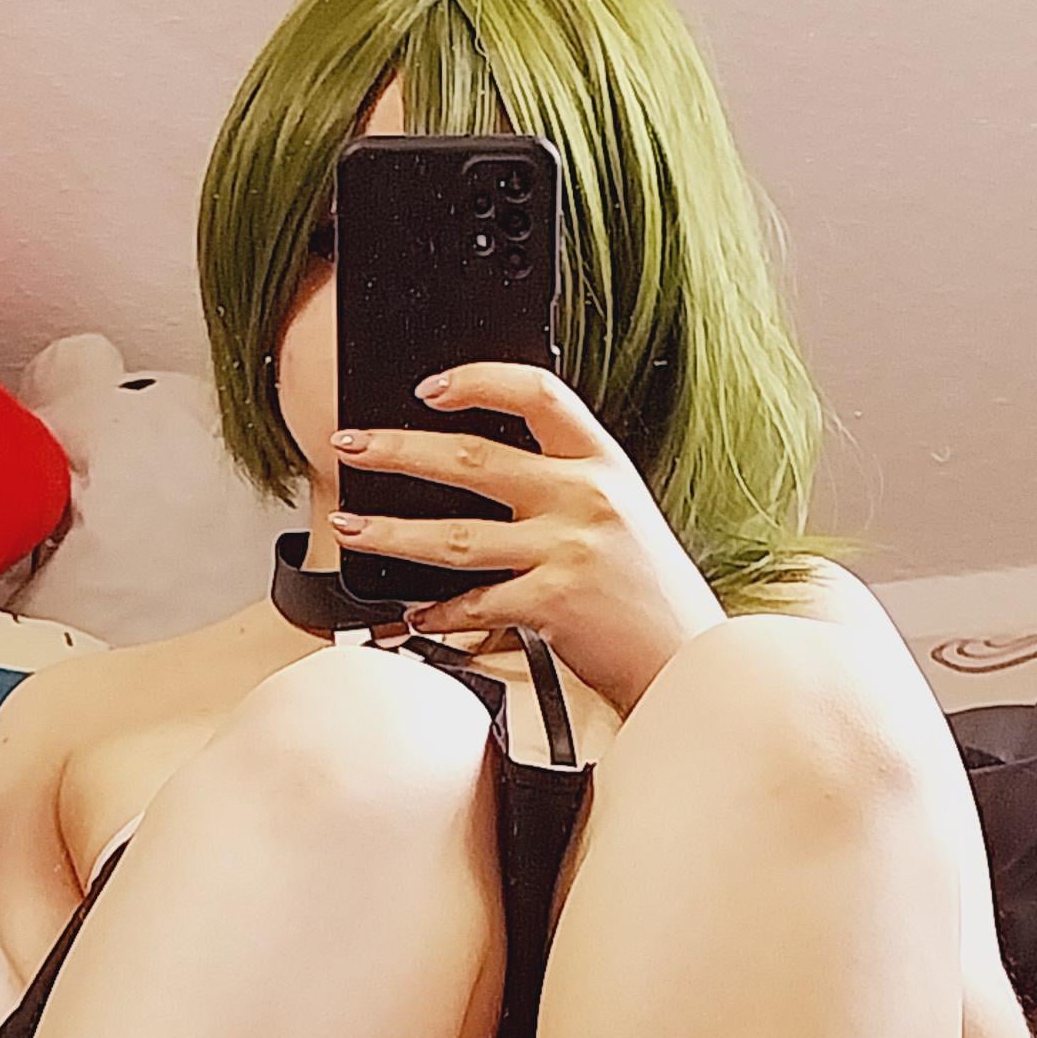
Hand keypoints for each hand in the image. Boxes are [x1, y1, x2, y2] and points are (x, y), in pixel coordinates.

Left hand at [331, 364, 723, 707]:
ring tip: (350, 528)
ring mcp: (568, 549)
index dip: (478, 380)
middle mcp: (585, 497)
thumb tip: (478, 475)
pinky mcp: (552, 603)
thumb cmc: (649, 592)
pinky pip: (473, 604)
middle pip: (471, 458)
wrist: (686, 657)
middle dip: (397, 450)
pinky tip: (414, 616)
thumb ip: (566, 487)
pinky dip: (436, 613)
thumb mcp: (622, 516)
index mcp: (602, 463)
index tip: (429, 387)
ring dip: (389, 533)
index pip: (537, 394)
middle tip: (352, 448)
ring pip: (454, 536)